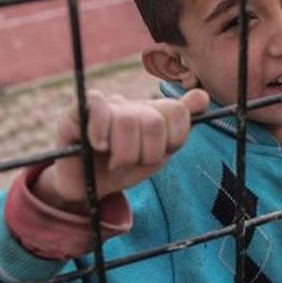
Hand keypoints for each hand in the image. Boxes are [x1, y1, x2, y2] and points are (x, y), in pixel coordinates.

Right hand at [33, 89, 209, 212]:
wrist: (86, 186)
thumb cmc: (122, 168)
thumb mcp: (158, 154)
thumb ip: (180, 128)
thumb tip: (202, 96)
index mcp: (152, 113)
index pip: (178, 112)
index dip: (173, 140)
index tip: (159, 154)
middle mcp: (131, 105)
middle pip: (155, 122)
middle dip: (147, 154)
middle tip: (133, 162)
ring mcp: (105, 106)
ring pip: (129, 121)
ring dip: (124, 154)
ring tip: (115, 161)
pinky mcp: (78, 112)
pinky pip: (97, 108)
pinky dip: (100, 132)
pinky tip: (99, 146)